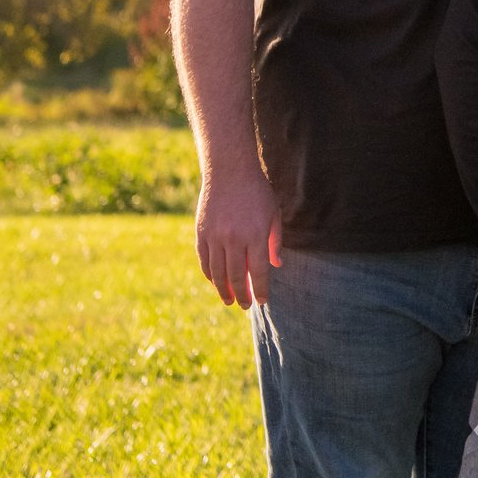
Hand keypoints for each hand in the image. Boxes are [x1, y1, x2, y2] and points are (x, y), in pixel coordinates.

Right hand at [194, 163, 281, 308]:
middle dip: (241, 294)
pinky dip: (209, 274)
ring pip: (217, 272)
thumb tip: (276, 266)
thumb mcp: (273, 214)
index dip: (260, 289)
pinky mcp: (201, 233)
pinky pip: (204, 260)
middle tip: (244, 306)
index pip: (258, 271)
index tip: (262, 301)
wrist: (229, 171)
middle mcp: (234, 238)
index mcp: (256, 235)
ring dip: (223, 289)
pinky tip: (215, 281)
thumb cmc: (257, 192)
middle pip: (236, 276)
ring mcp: (215, 237)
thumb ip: (274, 242)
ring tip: (229, 300)